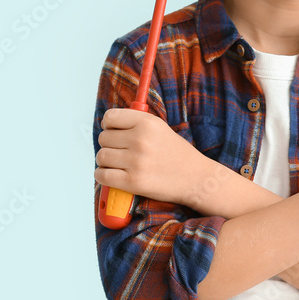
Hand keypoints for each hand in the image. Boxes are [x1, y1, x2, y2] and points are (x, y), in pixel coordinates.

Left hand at [95, 108, 209, 206]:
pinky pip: (102, 176)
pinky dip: (104, 177)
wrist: (197, 179)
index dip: (109, 126)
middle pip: (103, 138)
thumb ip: (136, 123)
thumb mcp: (161, 128)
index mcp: (148, 123)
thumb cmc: (179, 156)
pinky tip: (115, 176)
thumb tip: (107, 124)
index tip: (115, 133)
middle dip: (110, 146)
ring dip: (107, 162)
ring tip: (121, 165)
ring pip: (101, 157)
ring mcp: (136, 161)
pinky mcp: (133, 182)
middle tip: (123, 152)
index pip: (110, 117)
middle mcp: (141, 140)